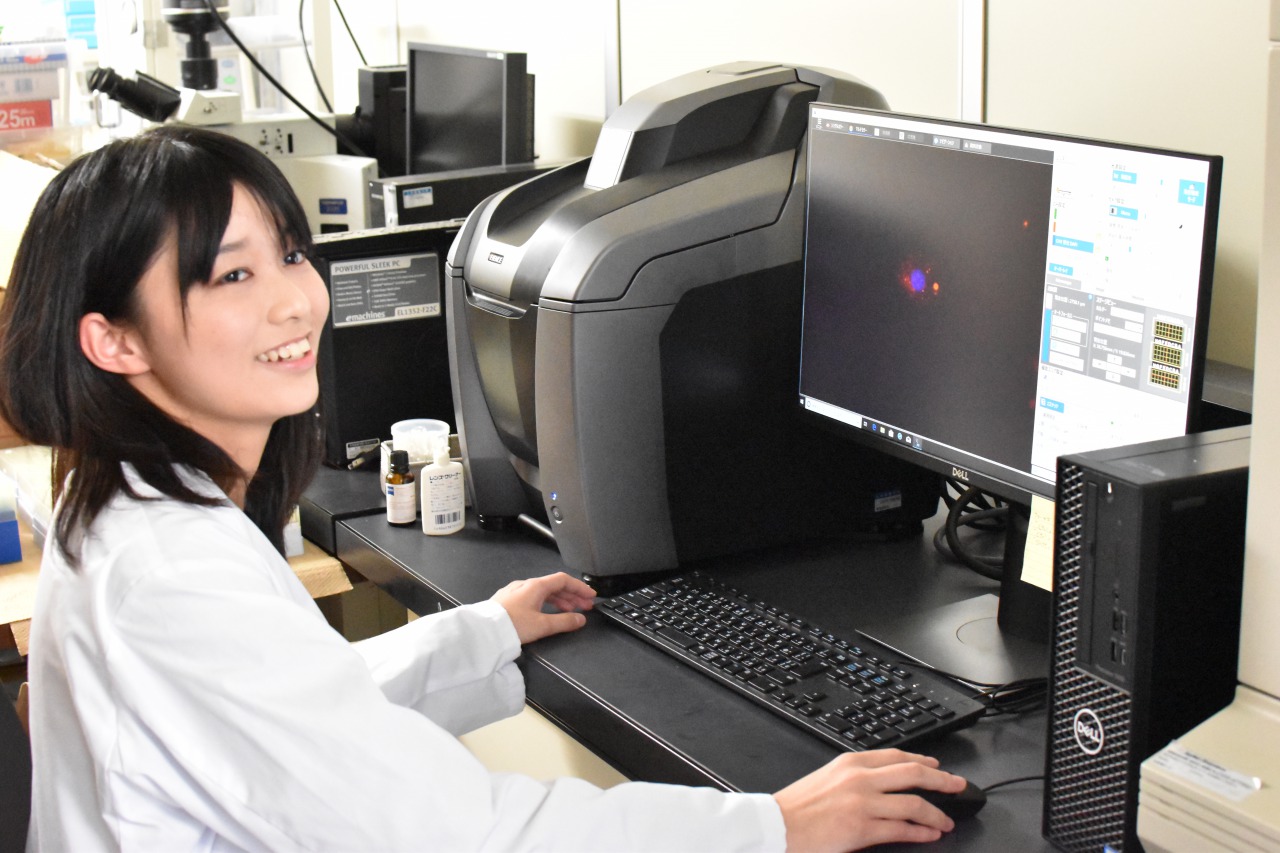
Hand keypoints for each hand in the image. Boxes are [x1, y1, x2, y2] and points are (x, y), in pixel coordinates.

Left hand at [491, 572, 596, 644]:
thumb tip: (580, 619)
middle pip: (554, 586)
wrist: (483, 632)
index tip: (591, 596)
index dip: (580, 587)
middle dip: (572, 596)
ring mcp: (515, 592)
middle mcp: (525, 585)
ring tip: (569, 611)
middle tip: (584, 607)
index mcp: (535, 586)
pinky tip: (547, 612)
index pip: (564, 580)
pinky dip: (545, 603)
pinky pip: (532, 597)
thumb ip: (564, 621)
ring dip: (559, 600)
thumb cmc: (512, 625)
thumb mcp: (542, 625)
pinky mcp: (507, 602)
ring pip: (543, 592)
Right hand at [773, 749, 967, 851]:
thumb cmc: (797, 807)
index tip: (937, 765)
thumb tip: (883, 785)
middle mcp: (859, 778)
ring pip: (914, 803)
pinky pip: (902, 829)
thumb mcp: (827, 779)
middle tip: (958, 785)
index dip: (923, 760)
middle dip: (942, 780)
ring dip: (936, 813)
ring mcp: (863, 803)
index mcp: (850, 763)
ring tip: (946, 820)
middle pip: (913, 773)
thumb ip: (855, 778)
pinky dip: (922, 832)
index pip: (896, 756)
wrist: (776, 825)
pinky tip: (930, 834)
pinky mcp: (862, 828)